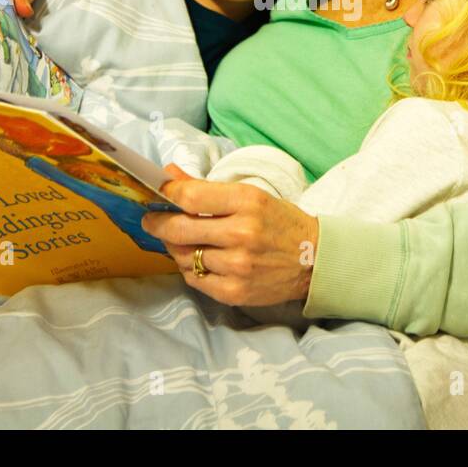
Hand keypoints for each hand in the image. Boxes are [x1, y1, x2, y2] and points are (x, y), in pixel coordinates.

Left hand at [143, 164, 320, 306]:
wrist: (315, 261)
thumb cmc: (281, 223)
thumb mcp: (251, 196)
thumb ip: (206, 187)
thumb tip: (167, 174)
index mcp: (247, 202)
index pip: (191, 196)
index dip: (167, 194)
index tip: (157, 193)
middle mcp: (242, 234)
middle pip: (179, 228)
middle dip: (158, 223)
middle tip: (152, 220)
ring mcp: (238, 266)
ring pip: (184, 256)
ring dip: (176, 247)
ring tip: (180, 240)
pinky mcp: (235, 291)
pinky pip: (195, 279)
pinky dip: (190, 269)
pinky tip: (197, 260)